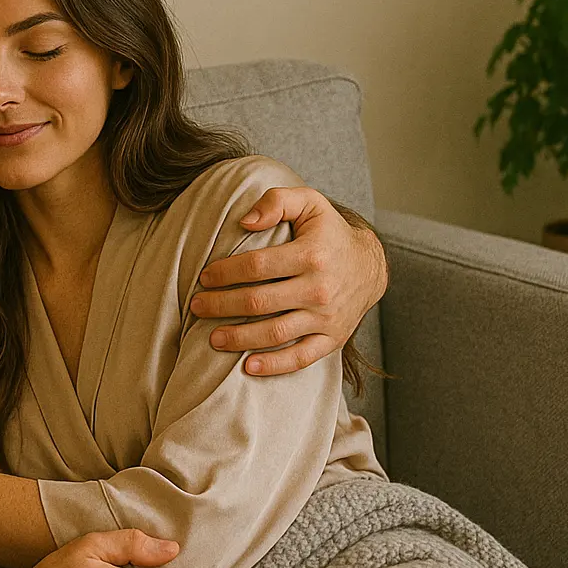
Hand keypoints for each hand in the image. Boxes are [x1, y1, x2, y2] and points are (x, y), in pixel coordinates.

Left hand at [190, 186, 386, 375]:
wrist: (370, 265)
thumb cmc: (329, 232)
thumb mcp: (310, 202)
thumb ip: (277, 202)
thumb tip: (245, 222)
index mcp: (312, 254)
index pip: (257, 266)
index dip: (225, 272)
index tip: (205, 277)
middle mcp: (320, 289)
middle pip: (259, 302)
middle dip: (221, 305)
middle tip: (197, 306)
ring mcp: (326, 318)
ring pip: (274, 333)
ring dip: (238, 338)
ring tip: (212, 337)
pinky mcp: (332, 339)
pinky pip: (300, 358)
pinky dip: (274, 366)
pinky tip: (247, 366)